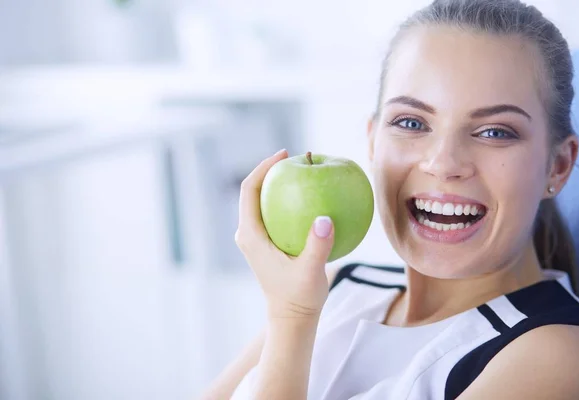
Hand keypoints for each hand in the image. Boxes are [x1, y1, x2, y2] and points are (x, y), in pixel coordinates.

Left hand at [235, 149, 334, 320]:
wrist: (292, 317)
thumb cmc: (300, 297)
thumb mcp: (311, 272)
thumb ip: (318, 246)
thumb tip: (325, 218)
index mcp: (250, 235)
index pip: (249, 190)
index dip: (263, 167)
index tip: (283, 154)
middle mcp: (248, 233)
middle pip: (253, 191)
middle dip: (271, 170)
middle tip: (295, 157)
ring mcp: (256, 238)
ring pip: (263, 201)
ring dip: (278, 184)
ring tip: (302, 170)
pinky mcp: (267, 242)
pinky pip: (274, 212)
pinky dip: (288, 200)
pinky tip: (311, 196)